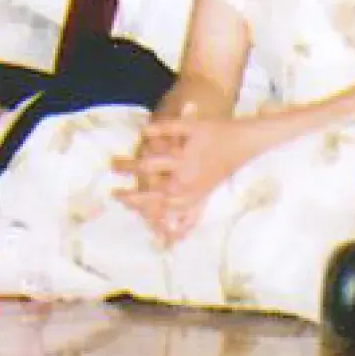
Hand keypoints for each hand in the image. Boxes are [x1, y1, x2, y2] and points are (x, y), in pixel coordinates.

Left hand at [111, 110, 249, 243]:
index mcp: (182, 163)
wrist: (243, 141)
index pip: (147, 167)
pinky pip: (187, 217)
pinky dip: (175, 224)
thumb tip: (142, 132)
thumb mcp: (190, 125)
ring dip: (147, 209)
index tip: (112, 165)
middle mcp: (187, 182)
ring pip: (167, 209)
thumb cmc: (216, 131)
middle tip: (115, 195)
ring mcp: (197, 193)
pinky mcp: (203, 197)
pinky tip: (163, 230)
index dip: (127, 166)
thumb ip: (166, 128)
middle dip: (133, 197)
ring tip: (131, 208)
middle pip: (153, 195)